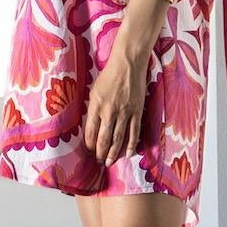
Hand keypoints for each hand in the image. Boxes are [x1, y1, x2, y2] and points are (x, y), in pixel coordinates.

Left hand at [85, 42, 149, 165]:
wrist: (128, 64)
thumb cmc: (109, 75)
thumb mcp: (94, 91)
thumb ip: (93, 108)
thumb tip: (92, 125)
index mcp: (96, 106)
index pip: (90, 132)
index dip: (89, 144)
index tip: (89, 151)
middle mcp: (109, 112)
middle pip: (103, 138)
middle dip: (100, 153)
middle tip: (99, 162)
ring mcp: (124, 113)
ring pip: (118, 139)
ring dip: (113, 153)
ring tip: (109, 162)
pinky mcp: (136, 112)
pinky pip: (134, 132)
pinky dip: (130, 145)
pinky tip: (127, 154)